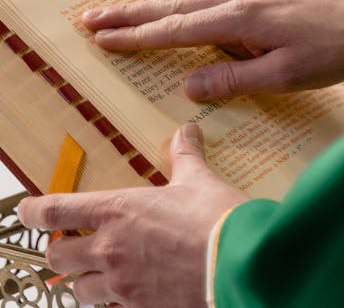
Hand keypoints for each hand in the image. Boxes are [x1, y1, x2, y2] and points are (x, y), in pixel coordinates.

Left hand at [17, 124, 244, 307]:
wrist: (237, 265)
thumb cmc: (215, 220)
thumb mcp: (199, 180)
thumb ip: (185, 156)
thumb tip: (186, 131)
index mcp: (118, 211)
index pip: (56, 212)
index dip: (33, 211)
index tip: (26, 210)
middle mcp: (111, 249)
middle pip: (58, 258)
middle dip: (60, 252)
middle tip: (72, 244)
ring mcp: (123, 285)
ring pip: (80, 291)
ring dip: (86, 281)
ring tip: (102, 272)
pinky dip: (116, 302)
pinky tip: (133, 291)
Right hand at [83, 0, 343, 100]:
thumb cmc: (333, 50)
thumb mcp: (284, 76)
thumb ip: (233, 79)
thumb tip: (187, 85)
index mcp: (240, 18)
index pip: (176, 28)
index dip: (136, 35)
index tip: (101, 36)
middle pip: (176, 5)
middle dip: (132, 13)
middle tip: (91, 17)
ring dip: (158, 7)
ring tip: (126, 13)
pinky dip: (189, 4)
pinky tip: (186, 10)